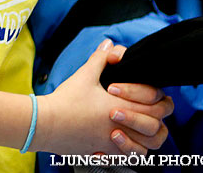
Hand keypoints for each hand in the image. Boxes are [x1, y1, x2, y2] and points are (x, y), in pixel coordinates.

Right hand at [36, 40, 172, 154]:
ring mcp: (115, 145)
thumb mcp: (85, 75)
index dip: (152, 96)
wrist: (46, 124)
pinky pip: (127, 159)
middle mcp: (124, 129)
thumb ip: (101, 58)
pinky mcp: (105, 153)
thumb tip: (109, 44)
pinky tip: (121, 140)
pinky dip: (129, 151)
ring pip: (147, 148)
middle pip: (156, 128)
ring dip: (146, 137)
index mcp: (123, 109)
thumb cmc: (65, 101)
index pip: (156, 105)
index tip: (137, 90)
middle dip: (155, 116)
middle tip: (144, 107)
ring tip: (137, 127)